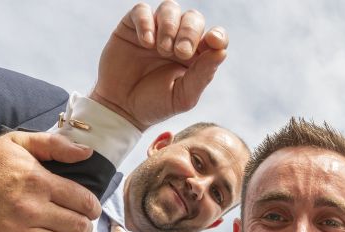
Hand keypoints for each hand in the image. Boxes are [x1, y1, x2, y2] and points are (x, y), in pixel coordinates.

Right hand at [0, 132, 100, 231]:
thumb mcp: (17, 143)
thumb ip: (55, 145)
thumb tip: (87, 152)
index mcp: (37, 182)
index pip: (84, 202)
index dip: (93, 206)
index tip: (89, 208)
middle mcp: (29, 210)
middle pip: (78, 228)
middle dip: (84, 226)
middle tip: (77, 222)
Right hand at [91, 1, 228, 130]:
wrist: (121, 108)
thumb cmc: (156, 104)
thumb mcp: (183, 96)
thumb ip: (203, 74)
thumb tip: (222, 51)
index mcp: (197, 57)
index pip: (215, 37)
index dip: (218, 35)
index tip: (213, 41)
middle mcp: (178, 39)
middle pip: (193, 18)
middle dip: (190, 32)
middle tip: (181, 52)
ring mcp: (156, 31)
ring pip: (170, 8)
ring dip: (170, 26)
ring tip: (162, 49)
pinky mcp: (132, 26)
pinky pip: (142, 10)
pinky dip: (147, 22)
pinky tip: (146, 42)